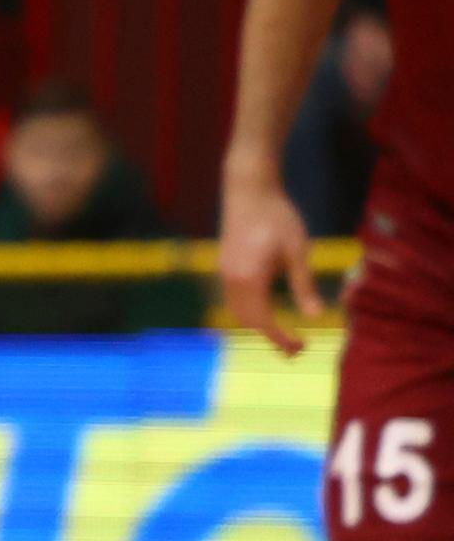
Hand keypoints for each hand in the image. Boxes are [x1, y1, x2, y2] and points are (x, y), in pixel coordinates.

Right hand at [217, 167, 322, 354]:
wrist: (248, 191)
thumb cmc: (277, 217)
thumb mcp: (297, 251)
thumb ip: (303, 285)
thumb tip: (315, 316)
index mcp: (250, 280)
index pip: (264, 321)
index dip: (281, 338)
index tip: (301, 348)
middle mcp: (232, 281)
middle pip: (247, 320)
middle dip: (269, 336)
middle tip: (295, 348)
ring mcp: (225, 273)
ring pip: (237, 310)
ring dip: (257, 324)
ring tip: (281, 331)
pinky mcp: (225, 265)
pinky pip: (234, 298)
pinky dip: (250, 310)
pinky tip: (266, 307)